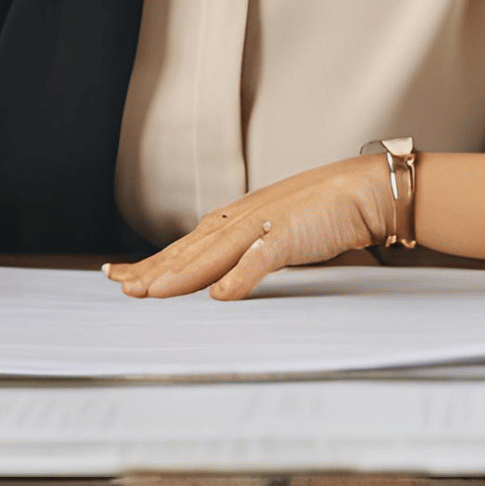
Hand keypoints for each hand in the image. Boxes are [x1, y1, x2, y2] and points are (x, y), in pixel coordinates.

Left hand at [105, 155, 391, 299]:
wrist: (364, 190)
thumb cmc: (323, 210)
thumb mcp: (274, 232)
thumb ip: (245, 250)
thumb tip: (220, 277)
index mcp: (237, 218)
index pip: (186, 245)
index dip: (153, 262)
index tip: (122, 277)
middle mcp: (242, 218)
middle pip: (190, 248)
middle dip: (154, 269)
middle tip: (121, 286)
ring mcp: (265, 225)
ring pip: (215, 252)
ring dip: (182, 274)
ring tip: (153, 293)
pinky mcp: (291, 234)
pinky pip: (261, 258)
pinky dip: (240, 276)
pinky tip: (221, 296)